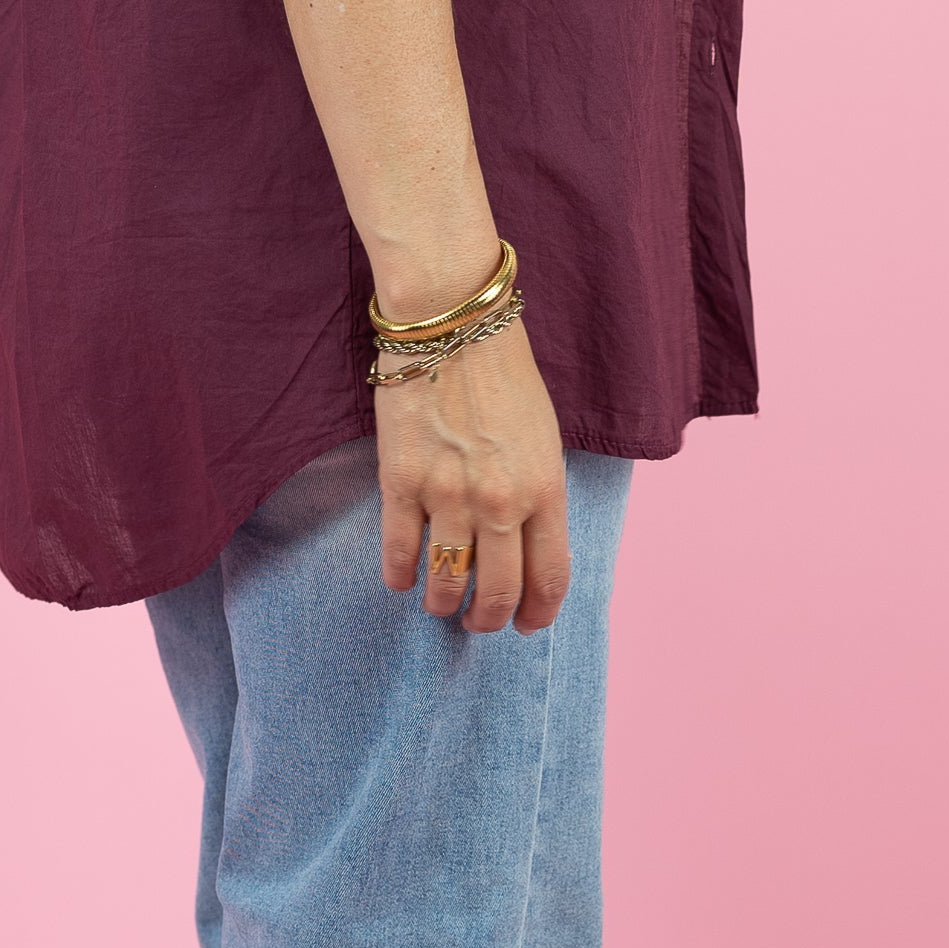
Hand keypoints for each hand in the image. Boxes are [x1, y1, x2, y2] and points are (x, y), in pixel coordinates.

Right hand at [374, 316, 572, 631]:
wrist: (451, 323)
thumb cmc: (504, 374)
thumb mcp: (544, 438)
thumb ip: (539, 493)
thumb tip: (524, 543)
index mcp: (545, 488)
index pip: (549, 576)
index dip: (538, 612)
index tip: (526, 624)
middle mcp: (500, 501)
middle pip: (498, 591)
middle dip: (488, 619)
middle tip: (479, 623)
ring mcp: (448, 495)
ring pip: (446, 581)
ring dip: (443, 604)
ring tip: (440, 605)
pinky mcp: (401, 482)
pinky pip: (399, 550)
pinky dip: (399, 575)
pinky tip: (401, 580)